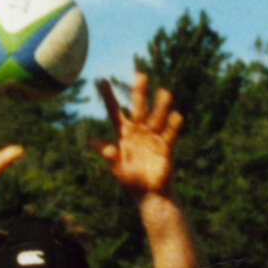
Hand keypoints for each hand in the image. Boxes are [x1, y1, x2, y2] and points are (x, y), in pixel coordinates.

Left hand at [95, 71, 182, 198]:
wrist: (150, 193)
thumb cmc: (132, 181)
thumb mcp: (117, 167)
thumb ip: (108, 153)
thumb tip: (91, 142)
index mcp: (124, 134)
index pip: (115, 112)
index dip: (109, 97)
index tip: (102, 80)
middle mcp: (139, 131)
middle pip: (138, 108)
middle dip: (138, 92)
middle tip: (139, 74)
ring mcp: (153, 137)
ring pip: (156, 117)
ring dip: (160, 106)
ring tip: (164, 93)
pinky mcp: (165, 146)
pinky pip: (170, 134)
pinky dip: (173, 126)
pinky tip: (176, 116)